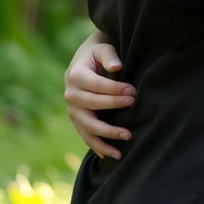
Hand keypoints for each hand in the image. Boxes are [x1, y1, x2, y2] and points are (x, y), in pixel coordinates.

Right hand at [64, 30, 135, 159]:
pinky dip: (97, 146)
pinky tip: (111, 154)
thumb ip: (109, 56)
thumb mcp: (102, 48)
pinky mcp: (76, 120)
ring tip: (128, 137)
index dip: (114, 90)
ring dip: (107, 136)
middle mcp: (70, 94)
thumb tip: (117, 67)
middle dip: (114, 106)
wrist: (84, 60)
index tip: (133, 92)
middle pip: (92, 106)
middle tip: (134, 104)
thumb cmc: (97, 53)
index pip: (96, 86)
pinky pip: (86, 136)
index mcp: (75, 75)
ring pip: (88, 127)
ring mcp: (72, 110)